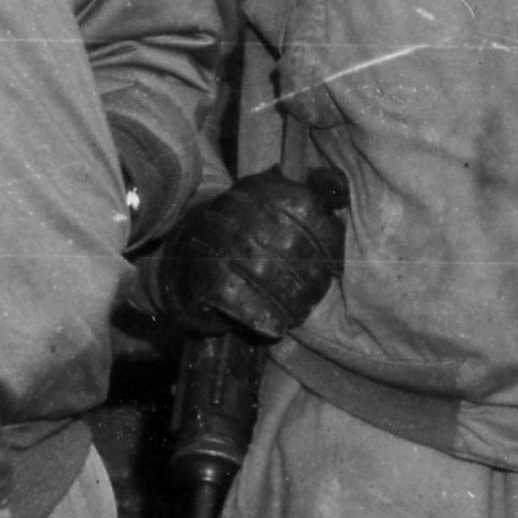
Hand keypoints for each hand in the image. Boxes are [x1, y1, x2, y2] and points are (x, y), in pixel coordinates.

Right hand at [154, 159, 348, 341]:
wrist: (178, 260)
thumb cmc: (238, 234)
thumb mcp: (268, 203)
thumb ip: (308, 194)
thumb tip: (338, 192)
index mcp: (257, 190)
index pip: (307, 209)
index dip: (329, 241)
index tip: (332, 265)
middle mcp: (236, 213)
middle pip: (293, 249)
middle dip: (311, 279)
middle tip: (312, 296)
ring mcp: (216, 247)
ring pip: (271, 278)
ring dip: (292, 303)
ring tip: (297, 314)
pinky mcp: (202, 281)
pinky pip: (243, 303)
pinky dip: (264, 317)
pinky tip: (276, 326)